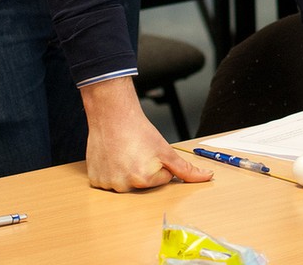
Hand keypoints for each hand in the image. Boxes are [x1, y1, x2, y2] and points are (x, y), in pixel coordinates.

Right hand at [80, 77, 213, 191]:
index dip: (160, 164)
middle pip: (144, 184)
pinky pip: (108, 181)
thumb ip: (186, 169)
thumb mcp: (166, 150)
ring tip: (123, 154)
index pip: (163, 179)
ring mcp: (107, 184)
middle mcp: (124, 186)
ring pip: (126, 183)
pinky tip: (112, 157)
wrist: (112, 116)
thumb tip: (208, 176)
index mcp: (144, 180)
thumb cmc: (139, 131)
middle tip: (136, 152)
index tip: (150, 152)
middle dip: (143, 170)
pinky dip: (111, 171)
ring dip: (126, 171)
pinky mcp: (94, 180)